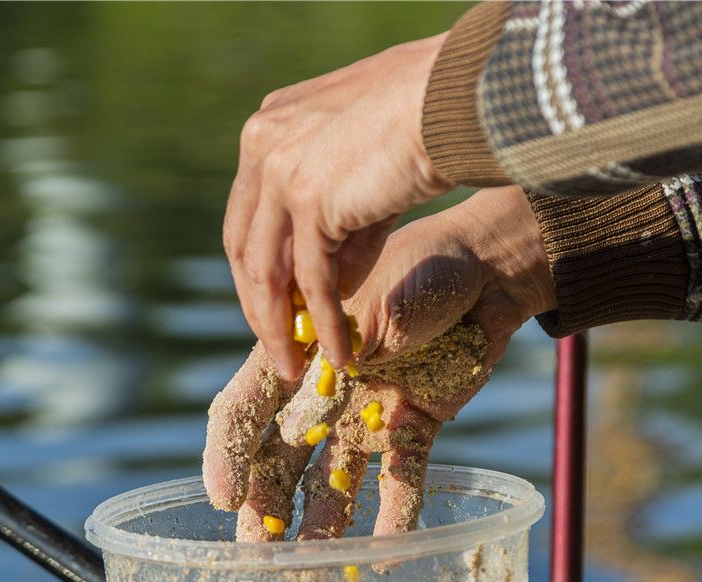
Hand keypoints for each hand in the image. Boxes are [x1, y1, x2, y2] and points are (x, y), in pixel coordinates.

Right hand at [205, 187, 554, 540]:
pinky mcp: (410, 430)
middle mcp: (322, 393)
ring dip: (320, 529)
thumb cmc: (425, 267)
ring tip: (312, 575)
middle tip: (256, 563)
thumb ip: (356, 348)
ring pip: (331, 482)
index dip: (227, 454)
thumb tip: (335, 390)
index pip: (245, 408)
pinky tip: (387, 559)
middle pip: (280, 460)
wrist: (490, 269)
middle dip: (264, 512)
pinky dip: (395, 520)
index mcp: (295, 353)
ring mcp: (365, 416)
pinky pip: (399, 482)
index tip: (223, 499)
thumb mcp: (380, 301)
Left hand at [224, 33, 453, 381]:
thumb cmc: (431, 115)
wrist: (457, 93)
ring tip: (296, 366)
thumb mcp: (371, 171)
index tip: (276, 307)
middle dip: (260, 305)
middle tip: (278, 348)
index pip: (250, 214)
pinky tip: (339, 352)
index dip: (260, 267)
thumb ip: (346, 221)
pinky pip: (311, 279)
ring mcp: (280, 169)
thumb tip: (335, 283)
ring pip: (268, 270)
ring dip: (280, 326)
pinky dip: (325, 322)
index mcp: (271, 125)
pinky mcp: (309, 198)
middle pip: (244, 244)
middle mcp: (264, 143)